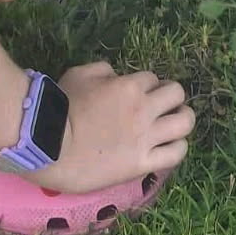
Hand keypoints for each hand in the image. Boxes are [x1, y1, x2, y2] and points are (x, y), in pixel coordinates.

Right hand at [20, 62, 194, 193]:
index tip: (138, 94)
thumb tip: (115, 75)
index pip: (152, 79)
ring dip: (183, 119)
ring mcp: (146, 138)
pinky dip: (178, 147)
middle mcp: (144, 109)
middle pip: (177, 94)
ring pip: (184, 123)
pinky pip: (176, 153)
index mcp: (130, 86)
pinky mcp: (143, 163)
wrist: (50, 146)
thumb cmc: (61, 108)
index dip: (146, 85)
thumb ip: (103, 70)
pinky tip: (170, 146)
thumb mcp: (80, 74)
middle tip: (162, 106)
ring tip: (175, 124)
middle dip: (172, 97)